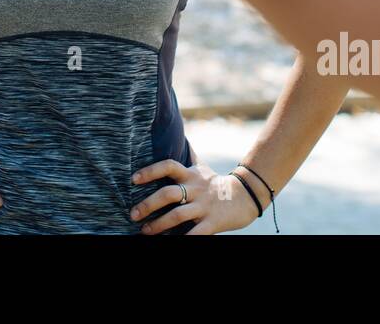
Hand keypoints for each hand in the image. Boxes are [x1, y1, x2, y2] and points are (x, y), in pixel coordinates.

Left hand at [129, 158, 263, 234]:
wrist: (246, 196)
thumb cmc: (216, 183)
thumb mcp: (201, 168)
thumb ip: (187, 156)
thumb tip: (177, 137)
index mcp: (191, 174)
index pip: (168, 166)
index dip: (150, 171)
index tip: (133, 178)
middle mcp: (196, 188)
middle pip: (169, 193)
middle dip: (148, 204)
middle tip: (133, 214)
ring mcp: (204, 206)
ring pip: (178, 215)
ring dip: (159, 225)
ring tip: (145, 231)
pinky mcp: (213, 223)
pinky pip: (196, 233)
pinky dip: (183, 238)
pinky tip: (171, 242)